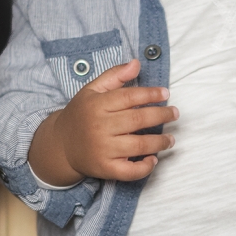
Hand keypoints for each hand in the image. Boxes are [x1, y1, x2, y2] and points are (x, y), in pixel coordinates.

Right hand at [28, 58, 177, 183]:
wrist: (61, 145)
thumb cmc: (82, 114)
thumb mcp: (92, 91)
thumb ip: (114, 76)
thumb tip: (136, 63)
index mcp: (97, 105)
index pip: (129, 97)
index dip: (150, 94)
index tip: (166, 93)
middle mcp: (100, 127)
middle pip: (137, 120)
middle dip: (161, 116)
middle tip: (175, 114)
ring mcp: (103, 149)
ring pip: (138, 145)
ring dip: (159, 142)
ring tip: (170, 139)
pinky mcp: (105, 168)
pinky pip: (129, 171)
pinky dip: (145, 167)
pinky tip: (153, 159)